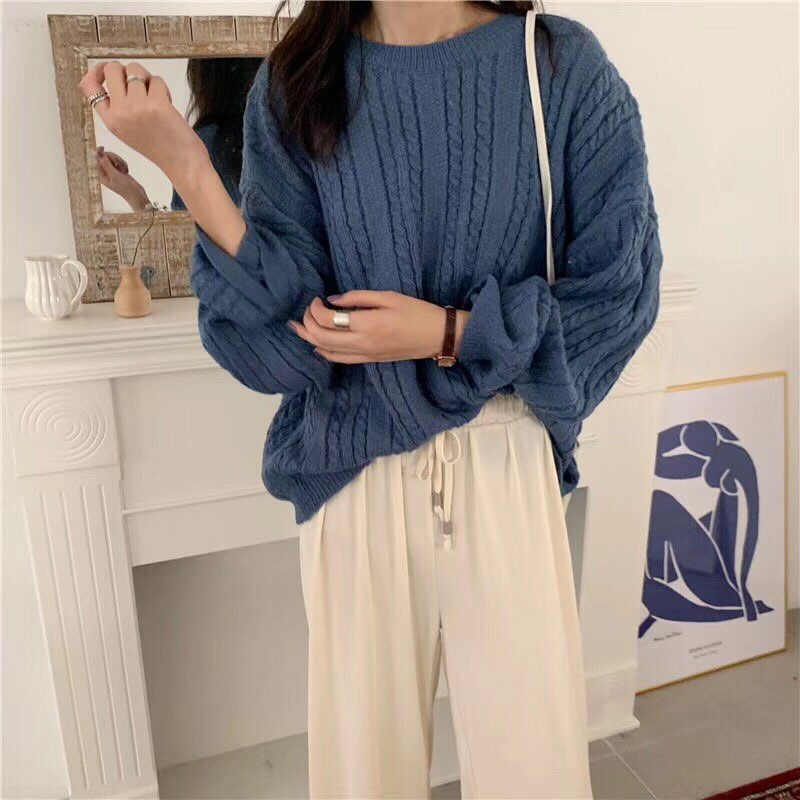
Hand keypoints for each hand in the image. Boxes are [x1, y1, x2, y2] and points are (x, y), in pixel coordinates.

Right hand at [79, 61, 208, 184]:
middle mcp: (119, 112)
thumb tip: (116, 75)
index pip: (89, 86)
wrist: (182, 163)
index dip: (97, 71)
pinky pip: (156, 79)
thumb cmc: (159, 147)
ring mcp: (137, 107)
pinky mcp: (156, 104)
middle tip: (139, 84)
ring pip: (135, 70)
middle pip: (111, 69)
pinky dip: (163, 88)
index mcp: (110, 120)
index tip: (109, 73)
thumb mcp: (128, 131)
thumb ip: (118, 108)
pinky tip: (167, 104)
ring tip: (155, 96)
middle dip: (126, 70)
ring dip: (147, 78)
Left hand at [95, 148, 149, 211]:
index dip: (99, 153)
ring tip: (125, 169)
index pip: (98, 161)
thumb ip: (107, 165)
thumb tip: (99, 155)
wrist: (137, 195)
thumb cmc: (125, 189)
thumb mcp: (115, 176)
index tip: (102, 147)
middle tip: (120, 164)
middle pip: (106, 157)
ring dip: (120, 161)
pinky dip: (123, 164)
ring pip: (113, 159)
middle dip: (114, 158)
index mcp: (102, 176)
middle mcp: (106, 173)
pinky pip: (119, 162)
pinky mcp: (120, 171)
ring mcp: (113, 171)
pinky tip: (127, 170)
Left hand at [288, 291, 468, 363]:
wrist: (437, 336)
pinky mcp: (370, 360)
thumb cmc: (416, 312)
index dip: (316, 309)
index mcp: (367, 324)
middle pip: (322, 337)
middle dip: (308, 323)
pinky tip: (318, 345)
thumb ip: (358, 297)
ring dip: (310, 339)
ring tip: (299, 328)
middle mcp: (362, 343)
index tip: (317, 298)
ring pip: (327, 351)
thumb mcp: (389, 296)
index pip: (328, 319)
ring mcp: (365, 355)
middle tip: (305, 311)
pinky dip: (325, 352)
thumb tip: (333, 300)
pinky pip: (341, 360)